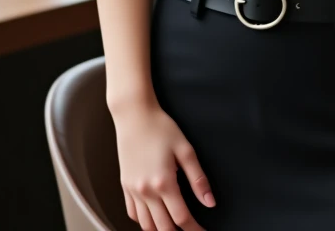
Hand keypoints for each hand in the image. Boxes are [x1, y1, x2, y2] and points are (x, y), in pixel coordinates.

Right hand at [112, 100, 215, 229]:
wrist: (134, 115)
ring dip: (160, 230)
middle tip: (190, 230)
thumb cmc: (160, 127)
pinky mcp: (125, 186)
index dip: (194, 229)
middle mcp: (146, 191)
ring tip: (173, 227)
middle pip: (163, 227)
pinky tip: (153, 218)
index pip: (181, 218)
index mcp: (164, 182)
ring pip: (146, 225)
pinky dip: (143, 222)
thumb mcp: (185, 149)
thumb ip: (198, 178)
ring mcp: (133, 190)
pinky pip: (132, 213)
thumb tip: (210, 202)